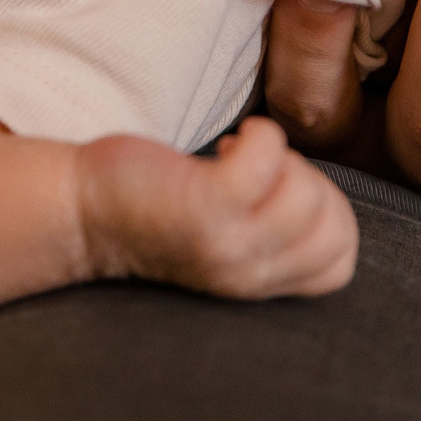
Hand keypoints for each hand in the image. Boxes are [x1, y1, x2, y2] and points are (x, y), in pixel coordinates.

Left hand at [74, 117, 357, 298]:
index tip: (275, 194)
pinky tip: (226, 144)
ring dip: (282, 157)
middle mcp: (249, 275)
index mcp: (259, 285)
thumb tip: (320, 192)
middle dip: (311, 183)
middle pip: (335, 229)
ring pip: (308, 196)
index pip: (341, 265)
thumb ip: (276, 233)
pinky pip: (268, 159)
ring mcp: (229, 245)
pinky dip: (259, 136)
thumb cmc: (158, 211)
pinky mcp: (204, 208)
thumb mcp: (230, 239)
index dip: (325, 215)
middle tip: (259, 173)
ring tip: (237, 158)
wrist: (79, 214)